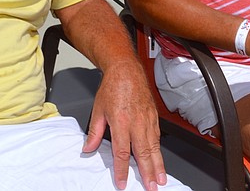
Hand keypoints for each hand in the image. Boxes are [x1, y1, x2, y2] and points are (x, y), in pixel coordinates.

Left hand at [83, 59, 166, 190]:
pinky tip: (160, 161)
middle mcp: (136, 122)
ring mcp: (147, 120)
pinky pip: (157, 137)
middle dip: (148, 173)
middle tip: (152, 188)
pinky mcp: (154, 117)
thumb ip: (94, 132)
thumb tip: (88, 148)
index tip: (122, 182)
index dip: (122, 170)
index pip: (122, 152)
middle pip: (143, 153)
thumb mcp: (98, 110)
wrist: (126, 70)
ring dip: (158, 165)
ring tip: (161, 179)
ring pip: (154, 147)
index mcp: (121, 122)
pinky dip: (159, 151)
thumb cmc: (112, 87)